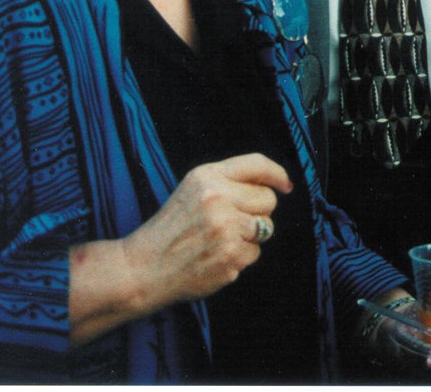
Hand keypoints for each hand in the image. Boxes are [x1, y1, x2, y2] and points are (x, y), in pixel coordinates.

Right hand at [122, 153, 292, 307]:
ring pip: (266, 227)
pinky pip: (255, 253)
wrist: (144, 267)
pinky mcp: (230, 257)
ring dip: (250, 235)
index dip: (277, 174)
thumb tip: (275, 184)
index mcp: (208, 176)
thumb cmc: (172, 227)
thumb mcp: (193, 189)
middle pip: (267, 199)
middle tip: (232, 220)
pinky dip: (241, 257)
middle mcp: (218, 199)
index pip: (257, 164)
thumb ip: (228, 181)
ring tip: (221, 239)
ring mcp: (225, 229)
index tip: (285, 184)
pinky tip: (216, 256)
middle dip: (257, 211)